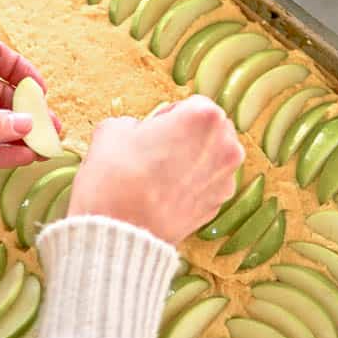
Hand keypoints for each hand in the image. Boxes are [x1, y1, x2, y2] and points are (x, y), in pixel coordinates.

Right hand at [68, 96, 244, 244]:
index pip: (192, 103)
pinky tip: (165, 194)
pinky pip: (207, 184)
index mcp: (203, 117)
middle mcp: (224, 146)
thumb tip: (139, 132)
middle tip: (156, 151)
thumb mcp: (112, 129)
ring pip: (211, 157)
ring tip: (159, 174)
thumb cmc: (114, 178)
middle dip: (187, 135)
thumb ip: (135, 123)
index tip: (151, 131)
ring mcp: (225, 179)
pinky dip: (192, 185)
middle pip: (209, 129)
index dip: (168, 116)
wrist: (118, 234)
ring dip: (192, 159)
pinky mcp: (218, 206)